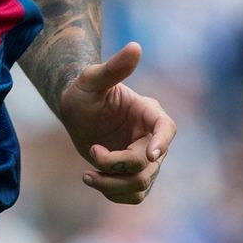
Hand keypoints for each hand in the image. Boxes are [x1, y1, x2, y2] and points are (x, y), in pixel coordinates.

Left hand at [55, 42, 176, 203]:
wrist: (75, 110)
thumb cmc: (83, 90)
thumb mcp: (92, 79)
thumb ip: (113, 68)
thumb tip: (135, 46)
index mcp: (148, 112)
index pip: (167, 129)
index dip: (161, 143)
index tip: (148, 156)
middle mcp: (150, 136)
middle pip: (148, 164)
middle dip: (117, 164)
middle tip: (92, 151)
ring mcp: (144, 158)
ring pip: (141, 185)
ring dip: (113, 185)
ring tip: (87, 176)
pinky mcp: (132, 174)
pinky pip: (133, 195)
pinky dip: (113, 194)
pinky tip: (92, 180)